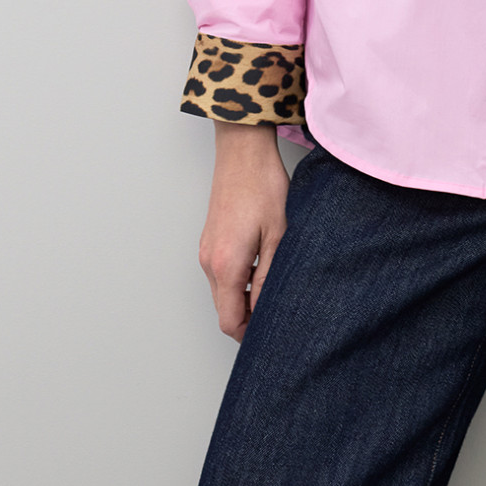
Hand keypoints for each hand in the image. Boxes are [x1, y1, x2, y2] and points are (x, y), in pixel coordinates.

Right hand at [199, 123, 289, 340]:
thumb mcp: (279, 234)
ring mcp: (206, 250)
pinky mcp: (209, 239)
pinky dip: (238, 280)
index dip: (250, 335)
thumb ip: (271, 276)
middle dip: (248, 319)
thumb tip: (269, 308)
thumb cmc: (263, 185)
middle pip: (224, 310)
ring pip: (222, 292)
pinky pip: (220, 273)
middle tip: (278, 315)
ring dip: (244, 298)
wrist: (242, 150)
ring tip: (273, 287)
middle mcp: (209, 262)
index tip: (271, 335)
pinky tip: (261, 266)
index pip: (230, 321)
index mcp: (226, 265)